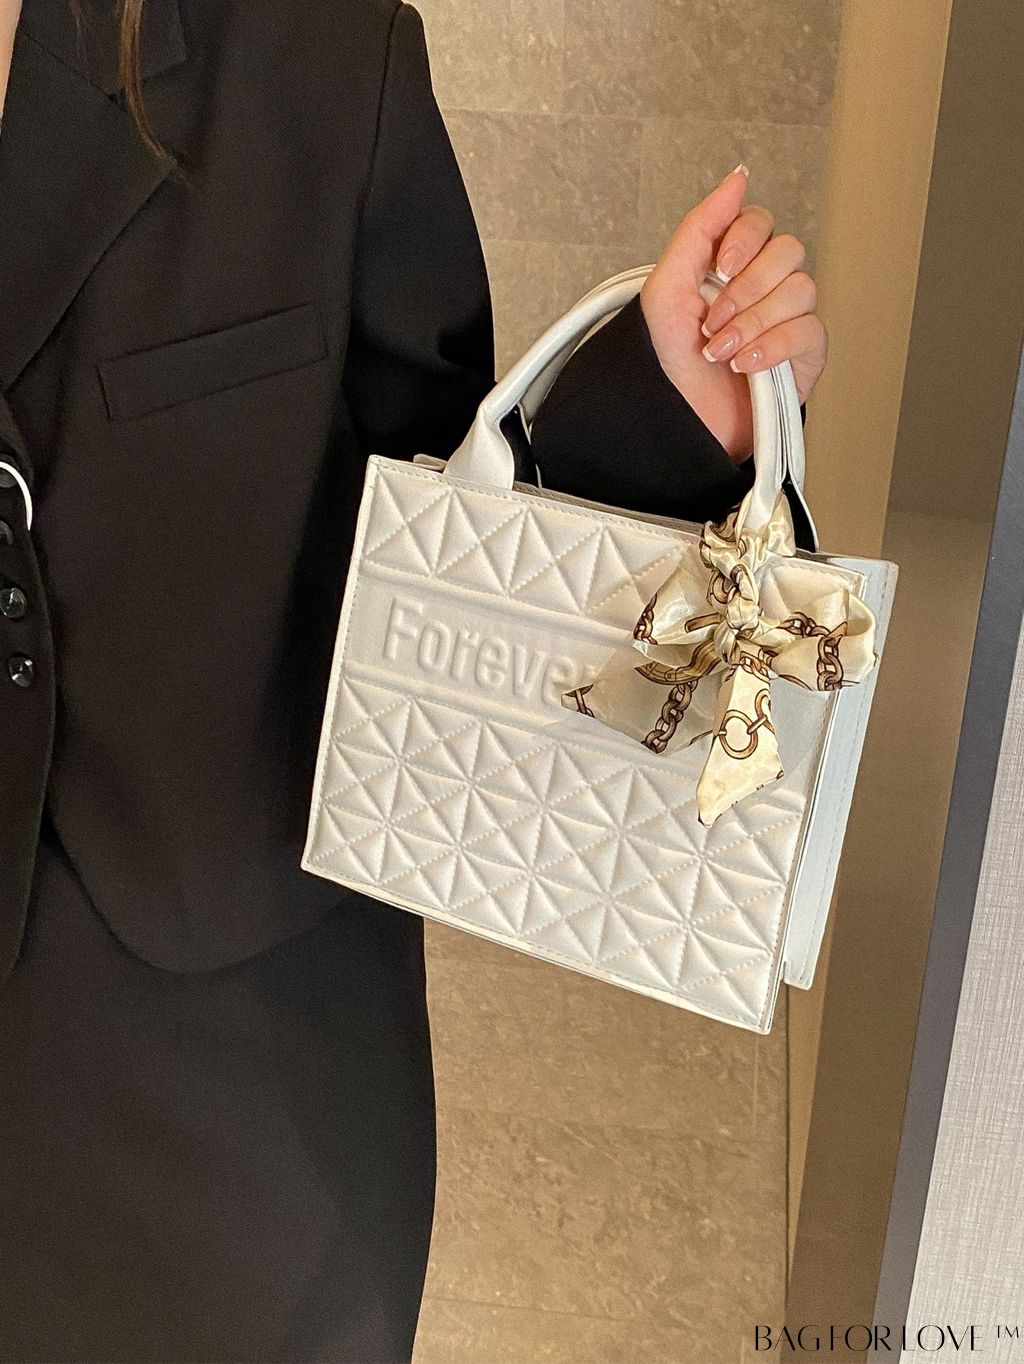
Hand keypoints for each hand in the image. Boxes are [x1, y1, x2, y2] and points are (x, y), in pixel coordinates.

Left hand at [639, 164, 827, 462]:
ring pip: (801, 290)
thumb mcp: (668, 285)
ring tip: (720, 352)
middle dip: (745, 290)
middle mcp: (765, 287)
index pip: (760, 222)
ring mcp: (789, 319)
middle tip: (712, 322)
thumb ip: (702, 225)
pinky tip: (744, 366)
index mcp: (733, 265)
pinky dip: (772, 347)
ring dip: (753, 323)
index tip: (717, 270)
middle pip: (788, 251)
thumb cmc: (666, 360)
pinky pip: (809, 330)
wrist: (675, 418)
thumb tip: (738, 176)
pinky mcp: (806, 355)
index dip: (743, 241)